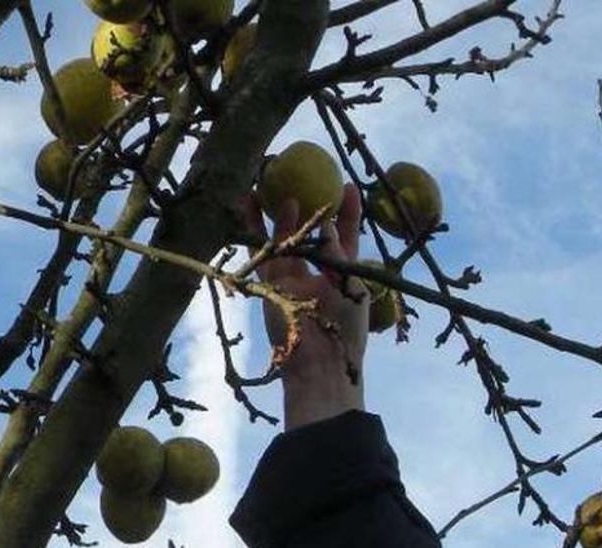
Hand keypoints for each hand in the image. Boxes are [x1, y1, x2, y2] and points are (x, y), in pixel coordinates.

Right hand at [240, 184, 368, 430]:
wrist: (319, 364)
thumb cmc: (346, 329)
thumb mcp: (351, 285)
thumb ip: (338, 254)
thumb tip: (328, 223)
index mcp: (344, 270)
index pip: (348, 233)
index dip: (348, 210)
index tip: (348, 185)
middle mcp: (317, 268)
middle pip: (310, 227)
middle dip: (306, 200)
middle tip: (299, 171)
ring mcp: (292, 273)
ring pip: (282, 233)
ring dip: (276, 207)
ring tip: (271, 178)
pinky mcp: (270, 281)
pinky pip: (261, 249)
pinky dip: (255, 226)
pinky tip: (251, 201)